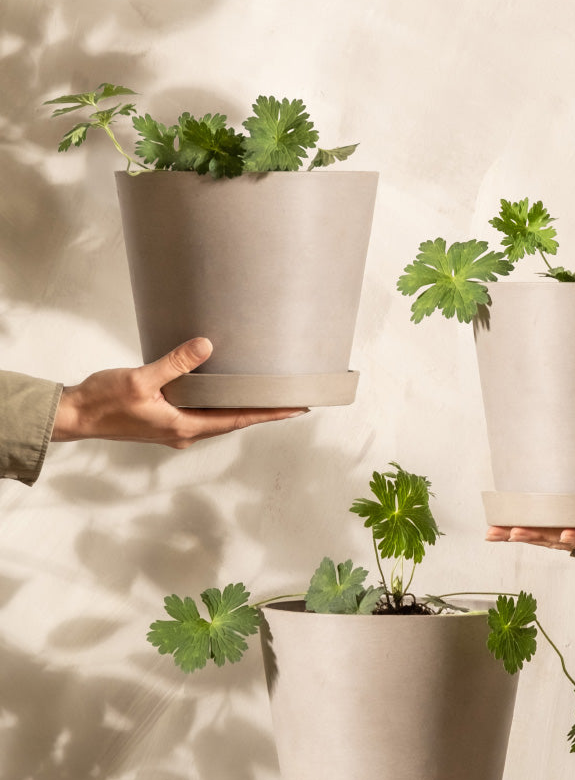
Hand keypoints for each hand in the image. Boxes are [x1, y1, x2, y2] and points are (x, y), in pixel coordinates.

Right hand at [52, 338, 306, 447]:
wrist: (75, 416)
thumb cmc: (103, 401)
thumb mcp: (141, 378)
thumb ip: (175, 363)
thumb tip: (206, 346)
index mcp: (184, 427)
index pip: (238, 420)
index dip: (269, 413)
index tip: (296, 408)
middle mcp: (184, 433)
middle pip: (233, 422)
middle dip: (262, 411)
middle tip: (289, 399)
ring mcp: (174, 429)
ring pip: (217, 419)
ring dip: (240, 408)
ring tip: (263, 396)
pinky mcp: (164, 421)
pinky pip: (201, 413)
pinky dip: (218, 404)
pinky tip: (222, 392)